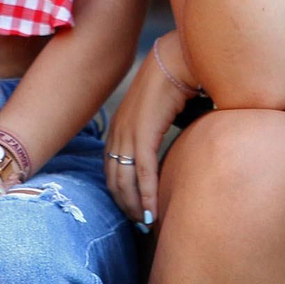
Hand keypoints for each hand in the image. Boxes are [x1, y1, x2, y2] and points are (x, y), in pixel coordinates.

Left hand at [104, 30, 195, 227]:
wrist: (173, 60)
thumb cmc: (170, 83)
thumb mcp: (154, 112)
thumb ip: (152, 133)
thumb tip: (164, 152)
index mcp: (117, 128)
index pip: (110, 169)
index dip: (119, 193)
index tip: (132, 210)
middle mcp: (117, 132)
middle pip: (114, 180)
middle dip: (126, 205)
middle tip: (140, 223)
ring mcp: (128, 133)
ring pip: (126, 181)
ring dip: (137, 206)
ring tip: (148, 223)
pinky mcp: (144, 134)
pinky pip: (143, 173)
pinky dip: (148, 196)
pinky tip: (154, 212)